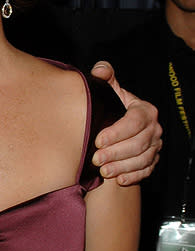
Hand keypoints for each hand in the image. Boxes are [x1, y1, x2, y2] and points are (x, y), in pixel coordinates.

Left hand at [90, 61, 161, 184]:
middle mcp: (154, 129)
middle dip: (117, 152)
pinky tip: (119, 180)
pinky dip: (133, 176)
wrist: (116, 127)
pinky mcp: (152, 161)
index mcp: (144, 110)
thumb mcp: (108, 91)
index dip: (117, 132)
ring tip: (104, 171)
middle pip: (139, 143)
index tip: (98, 140)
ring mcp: (154, 146)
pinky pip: (146, 171)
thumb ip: (104, 77)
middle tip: (96, 159)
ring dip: (123, 167)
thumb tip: (100, 70)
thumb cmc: (111, 106)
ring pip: (142, 159)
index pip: (135, 121)